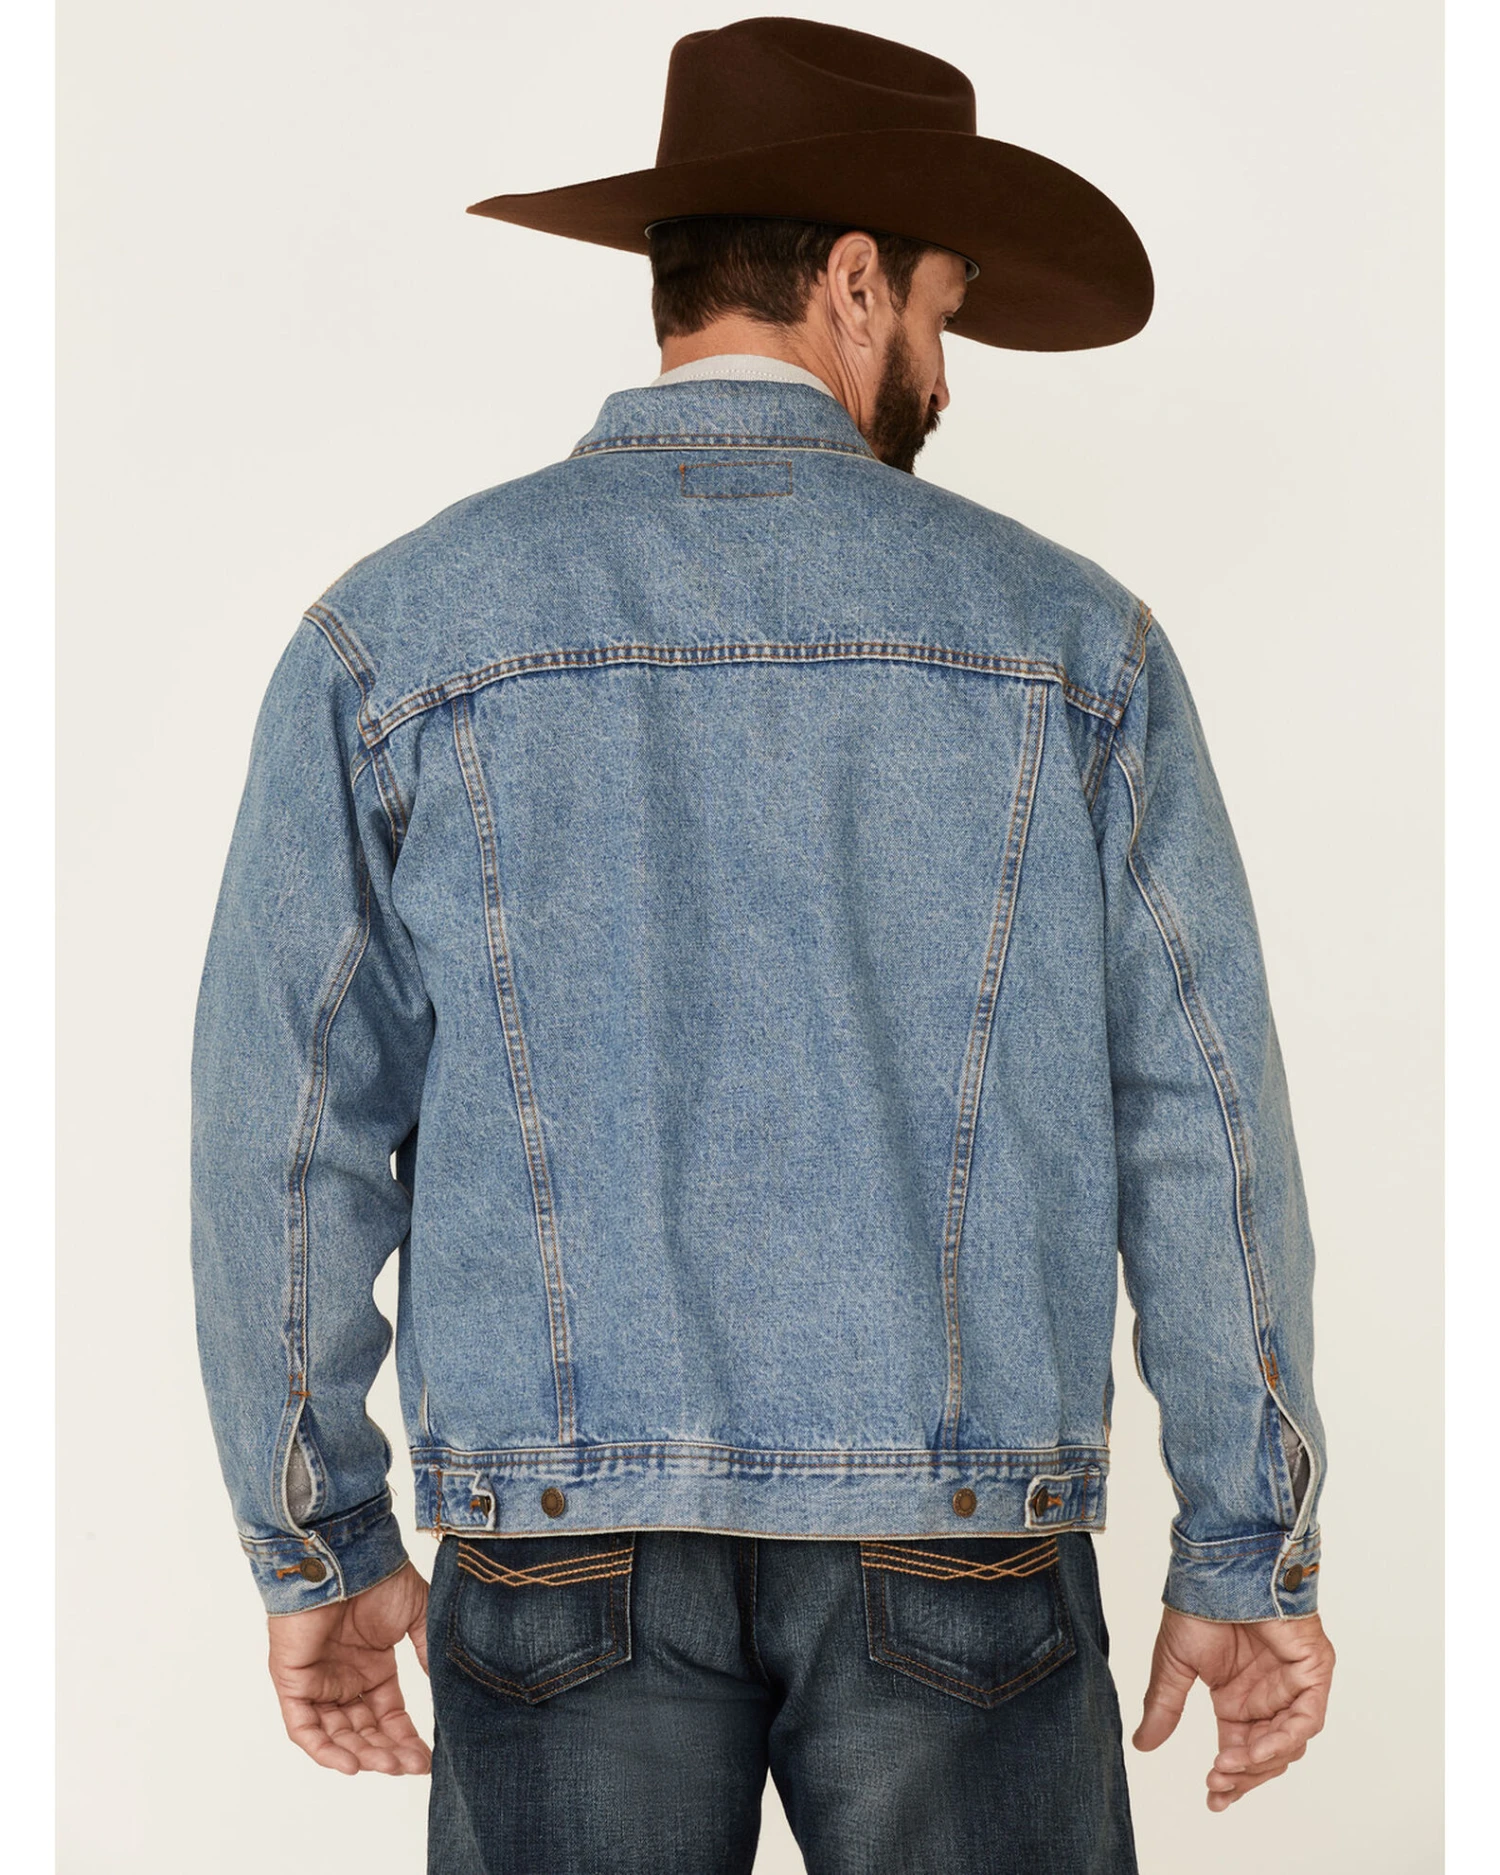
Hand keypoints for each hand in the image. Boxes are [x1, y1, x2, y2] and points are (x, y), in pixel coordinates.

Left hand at [267, 1560, 431, 1775]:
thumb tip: (446, 1685)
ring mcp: (317, 1682)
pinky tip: (351, 1762)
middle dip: (386, 1752)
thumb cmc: (380, 1578)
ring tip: (386, 1765)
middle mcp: (343, 1679)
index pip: (387, 1715)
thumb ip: (426, 1651)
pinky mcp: (293, 1681)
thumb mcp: (416, 1616)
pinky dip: (324, 1749)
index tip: (426, 1759)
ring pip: (336, 1735)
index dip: (405, 1739)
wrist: (347, 1556)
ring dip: (360, 1754)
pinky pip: (304, 1727)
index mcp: (371, 1666)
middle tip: (408, 1766)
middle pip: (364, 1731)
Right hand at [1132, 1606, 1334, 1809]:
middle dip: (1244, 1775)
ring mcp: (1293, 1684)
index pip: (1241, 1750)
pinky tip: (1255, 1748)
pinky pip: (1307, 1719)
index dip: (1231, 1779)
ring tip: (1227, 1765)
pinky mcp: (1314, 1671)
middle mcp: (1268, 1696)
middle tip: (1217, 1787)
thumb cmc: (1197, 1606)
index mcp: (1238, 1698)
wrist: (1216, 1569)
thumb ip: (1165, 1706)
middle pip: (1267, 1754)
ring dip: (1260, 1761)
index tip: (1212, 1800)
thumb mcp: (1175, 1665)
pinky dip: (1283, 1738)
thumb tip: (1142, 1744)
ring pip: (1289, 1742)